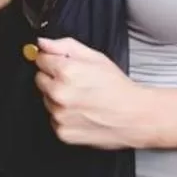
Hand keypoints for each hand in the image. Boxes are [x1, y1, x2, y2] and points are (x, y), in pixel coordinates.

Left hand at [34, 35, 152, 148]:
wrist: (135, 116)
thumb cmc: (118, 87)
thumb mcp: (95, 57)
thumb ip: (65, 46)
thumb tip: (43, 43)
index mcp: (66, 72)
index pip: (40, 59)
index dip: (53, 60)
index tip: (64, 65)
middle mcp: (59, 94)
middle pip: (40, 80)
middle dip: (54, 79)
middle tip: (77, 83)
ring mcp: (60, 115)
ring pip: (47, 100)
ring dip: (58, 99)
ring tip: (82, 99)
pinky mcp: (63, 132)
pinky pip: (54, 120)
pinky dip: (64, 116)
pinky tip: (82, 113)